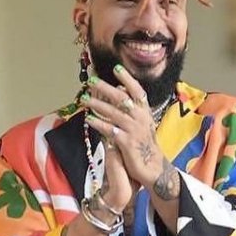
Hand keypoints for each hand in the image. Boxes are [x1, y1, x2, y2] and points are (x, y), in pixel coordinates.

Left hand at [82, 65, 179, 201]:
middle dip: (105, 88)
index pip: (137, 90)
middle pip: (122, 98)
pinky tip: (89, 119)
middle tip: (91, 80)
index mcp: (145, 112)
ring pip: (113, 113)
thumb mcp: (140, 124)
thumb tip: (119, 89)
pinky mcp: (127, 143)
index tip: (116, 68)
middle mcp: (140, 118)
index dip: (127, 78)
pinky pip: (110, 130)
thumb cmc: (143, 145)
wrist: (152, 168)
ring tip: (84, 99)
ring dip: (97, 104)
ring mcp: (134, 130)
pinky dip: (99, 124)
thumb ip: (130, 108)